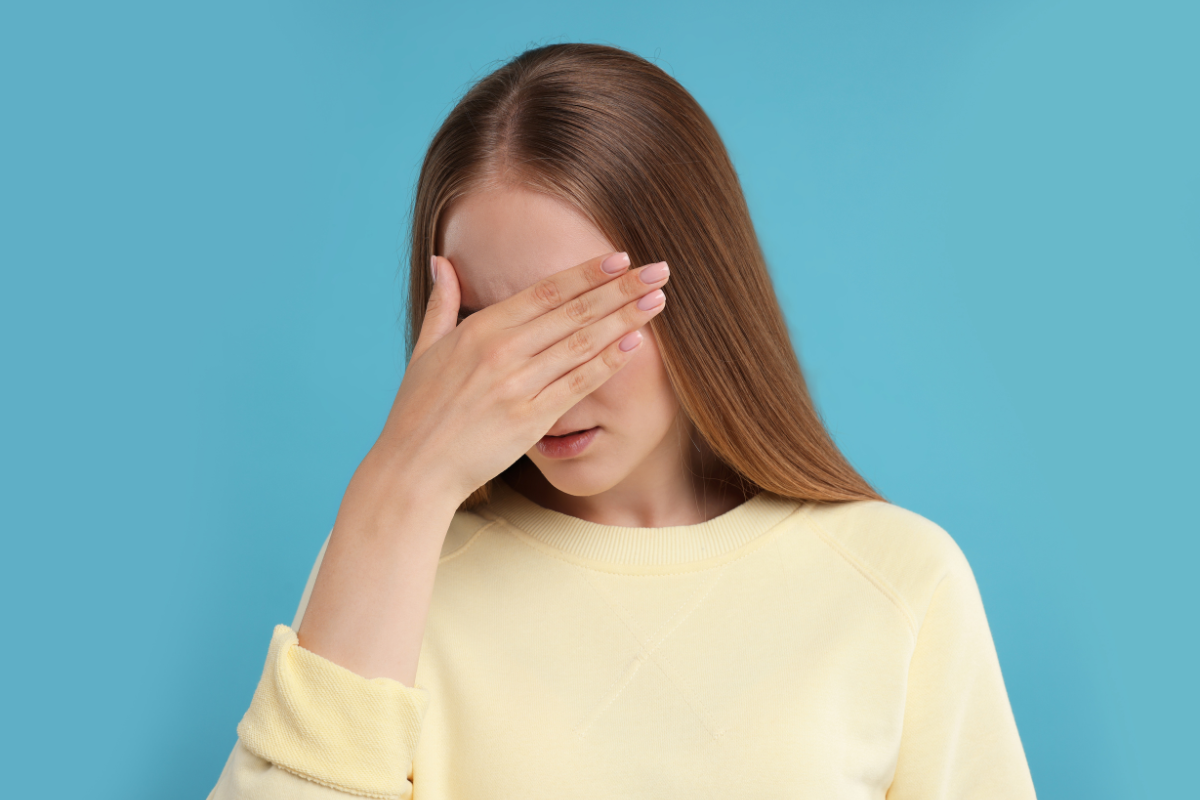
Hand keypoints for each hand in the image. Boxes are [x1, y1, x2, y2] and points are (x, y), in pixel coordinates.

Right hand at [373, 250, 669, 503]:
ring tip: (658, 300)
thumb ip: (442, 302)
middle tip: (658, 270)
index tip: (620, 257)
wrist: (414, 469)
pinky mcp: (530, 420)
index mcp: (480, 329)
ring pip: (582, 343)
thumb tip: (442, 261)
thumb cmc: (418, 410)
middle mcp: (502, 352)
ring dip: (624, 319)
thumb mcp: (425, 349)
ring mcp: (518, 386)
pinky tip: (635, 344)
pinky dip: (607, 363)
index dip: (587, 273)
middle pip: (573, 311)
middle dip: (620, 288)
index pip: (545, 291)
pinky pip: (577, 386)